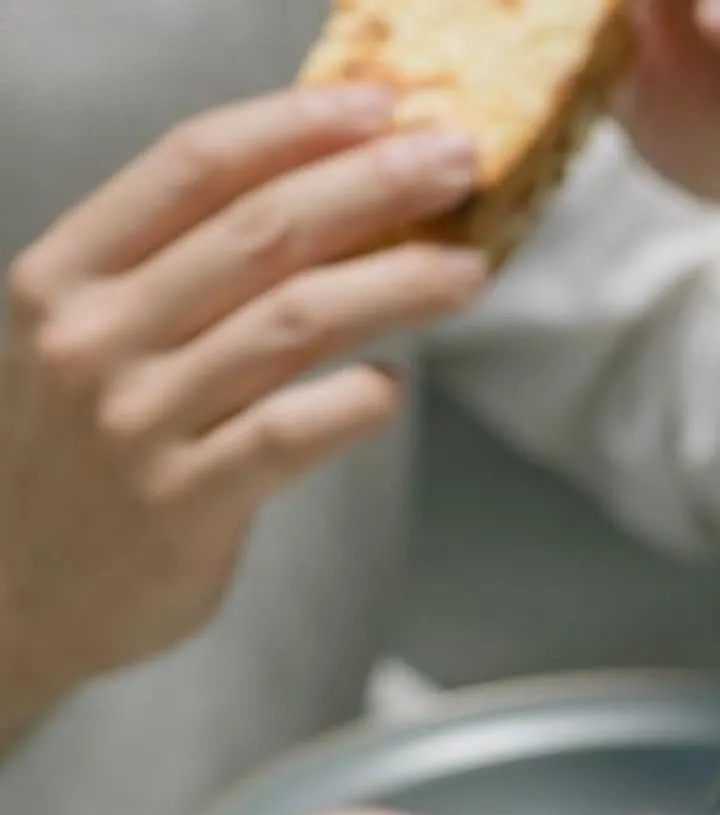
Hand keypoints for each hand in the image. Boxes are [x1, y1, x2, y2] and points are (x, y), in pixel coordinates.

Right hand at [0, 90, 485, 736]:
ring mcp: (138, 420)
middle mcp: (95, 336)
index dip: (294, 126)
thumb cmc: (70, 457)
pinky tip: (393, 389)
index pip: (189, 166)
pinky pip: (293, 432)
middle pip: (259, 230)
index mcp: (66, 275)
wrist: (5, 597)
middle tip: (457, 163)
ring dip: (396, 286)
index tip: (378, 107)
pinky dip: (358, 401)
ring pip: (292, 323)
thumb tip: (321, 201)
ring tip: (469, 271)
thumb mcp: (86, 339)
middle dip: (373, 186)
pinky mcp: (185, 504)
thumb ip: (177, 275)